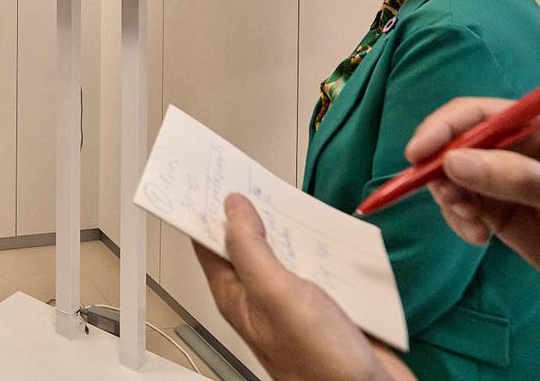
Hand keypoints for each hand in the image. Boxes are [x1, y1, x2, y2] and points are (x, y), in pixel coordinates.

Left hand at [194, 195, 412, 380]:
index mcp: (237, 295)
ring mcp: (298, 300)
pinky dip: (329, 248)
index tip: (206, 177)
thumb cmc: (319, 362)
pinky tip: (335, 235)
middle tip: (258, 179)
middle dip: (256, 211)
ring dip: (296, 228)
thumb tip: (232, 206)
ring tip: (298, 201)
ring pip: (290, 251)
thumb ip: (250, 248)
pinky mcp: (331, 304)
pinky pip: (325, 265)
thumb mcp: (275, 293)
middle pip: (251, 242)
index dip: (205, 210)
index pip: (209, 243)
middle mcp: (264, 296)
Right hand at [405, 96, 539, 267]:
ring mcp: (506, 181)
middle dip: (443, 170)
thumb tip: (453, 163)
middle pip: (457, 144)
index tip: (418, 154)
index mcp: (536, 131)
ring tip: (469, 224)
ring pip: (452, 177)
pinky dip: (458, 220)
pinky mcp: (500, 212)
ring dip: (449, 199)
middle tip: (450, 200)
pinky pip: (462, 207)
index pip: (478, 113)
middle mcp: (516, 151)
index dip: (444, 126)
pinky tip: (476, 237)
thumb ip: (518, 177)